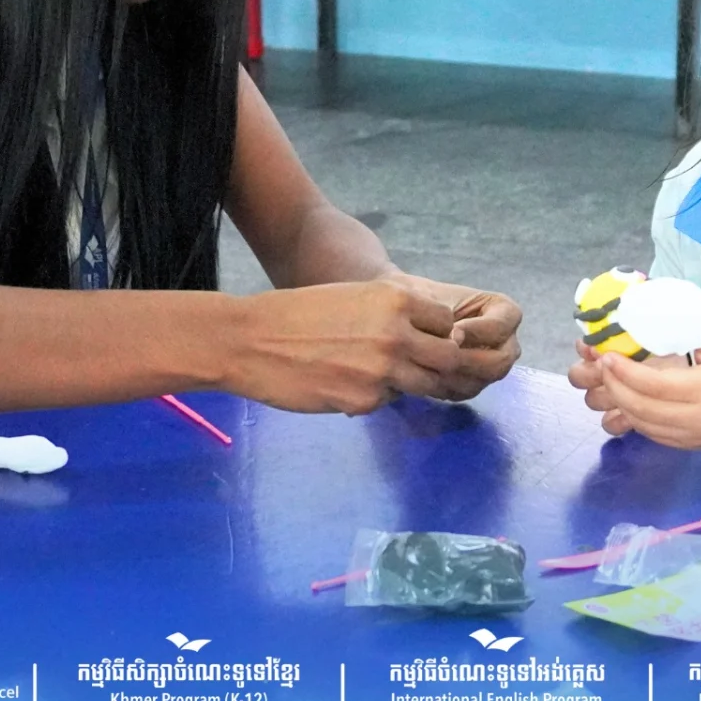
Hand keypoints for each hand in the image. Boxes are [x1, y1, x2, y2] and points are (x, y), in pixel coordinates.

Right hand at [232, 278, 506, 414]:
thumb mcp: (353, 298)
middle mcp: (397, 334)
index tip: (423, 338)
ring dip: (414, 383)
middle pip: (449, 358)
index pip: (447, 322)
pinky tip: (346, 385)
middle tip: (419, 366)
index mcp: (395, 300)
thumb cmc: (298, 314)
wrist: (251, 340)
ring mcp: (383, 371)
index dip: (438, 332)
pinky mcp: (365, 401)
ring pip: (427, 385)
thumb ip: (390, 316)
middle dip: (440, 364)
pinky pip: (387, 401)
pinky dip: (375, 396)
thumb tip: (420, 338)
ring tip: (384, 376)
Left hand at [388, 273, 520, 398]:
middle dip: (466, 360)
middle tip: (438, 356)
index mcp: (506, 313)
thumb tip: (455, 340)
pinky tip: (425, 374)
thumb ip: (448, 316)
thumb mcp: (437, 299)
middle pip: (499, 361)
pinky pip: (466, 391)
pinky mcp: (474, 381)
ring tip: (428, 364)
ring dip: (454, 375)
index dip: (476, 332)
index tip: (450, 331)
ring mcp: (493, 364)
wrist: (408, 314)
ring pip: (482, 380)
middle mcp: (507, 342)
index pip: (500, 328)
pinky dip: (446, 386)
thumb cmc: (425, 298)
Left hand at [577, 329, 700, 449]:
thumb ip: (690, 329)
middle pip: (643, 408)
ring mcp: (689, 436)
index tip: (608, 356)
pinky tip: (624, 398)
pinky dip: (632, 416)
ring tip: (607, 380)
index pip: (657, 386)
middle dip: (615, 387)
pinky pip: (649, 434)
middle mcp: (696, 418)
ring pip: (642, 424)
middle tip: (601, 365)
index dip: (627, 373)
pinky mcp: (685, 445)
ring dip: (618, 402)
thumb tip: (652, 311)